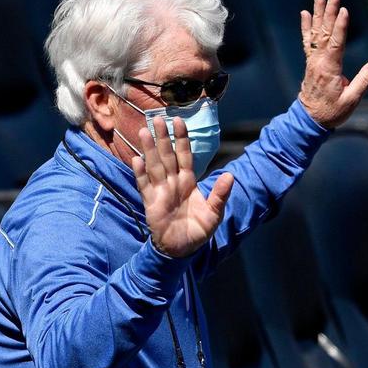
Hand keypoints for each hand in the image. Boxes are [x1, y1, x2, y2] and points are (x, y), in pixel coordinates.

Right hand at [133, 116, 234, 257]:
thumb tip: (231, 176)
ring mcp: (161, 191)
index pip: (185, 155)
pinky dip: (140, 173)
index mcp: (189, 182)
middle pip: (167, 155)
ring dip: (149, 149)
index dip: (182, 139)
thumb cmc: (199, 230)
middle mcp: (173, 183)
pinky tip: (136, 159)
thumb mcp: (214, 213)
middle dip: (162, 137)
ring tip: (143, 132)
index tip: (179, 121)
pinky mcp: (150, 203)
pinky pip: (144, 185)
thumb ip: (220, 195)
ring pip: (154, 165)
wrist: (183, 249)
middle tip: (157, 118)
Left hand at [298, 0, 367, 128]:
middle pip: (325, 32)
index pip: (336, 43)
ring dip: (318, 14)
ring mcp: (313, 61)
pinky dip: (307, 27)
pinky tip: (305, 14)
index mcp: (330, 69)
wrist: (310, 120)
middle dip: (329, 12)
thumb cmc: (333, 111)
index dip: (340, 26)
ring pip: (316, 33)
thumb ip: (364, 80)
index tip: (344, 10)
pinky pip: (308, 40)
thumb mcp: (352, 100)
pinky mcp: (311, 62)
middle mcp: (319, 62)